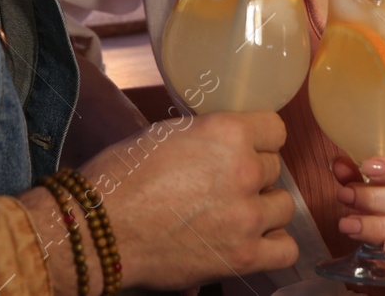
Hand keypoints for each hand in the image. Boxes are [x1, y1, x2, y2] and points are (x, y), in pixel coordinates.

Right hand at [42, 111, 297, 290]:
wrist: (99, 228)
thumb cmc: (121, 177)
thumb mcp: (166, 135)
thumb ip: (206, 137)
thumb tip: (225, 145)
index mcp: (226, 132)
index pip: (275, 129)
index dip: (257, 139)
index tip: (244, 148)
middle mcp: (244, 170)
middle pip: (274, 168)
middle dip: (252, 175)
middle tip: (222, 186)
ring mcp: (247, 216)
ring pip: (283, 206)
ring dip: (263, 208)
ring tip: (235, 213)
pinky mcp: (243, 256)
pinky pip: (286, 249)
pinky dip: (272, 244)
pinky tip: (252, 239)